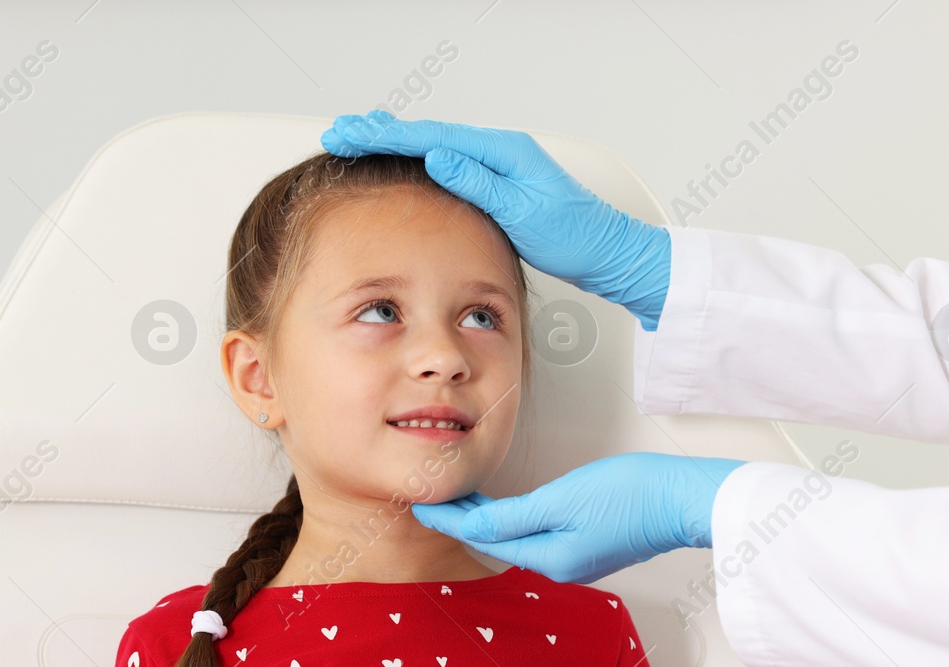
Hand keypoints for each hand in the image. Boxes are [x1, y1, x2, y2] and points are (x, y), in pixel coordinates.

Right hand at [321, 111, 671, 329]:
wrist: (608, 252)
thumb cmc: (576, 235)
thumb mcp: (522, 212)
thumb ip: (478, 183)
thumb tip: (438, 155)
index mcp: (502, 152)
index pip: (432, 137)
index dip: (387, 136)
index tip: (352, 134)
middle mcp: (499, 152)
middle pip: (428, 135)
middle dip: (381, 133)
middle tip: (340, 132)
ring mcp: (498, 168)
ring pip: (435, 146)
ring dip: (395, 143)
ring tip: (358, 138)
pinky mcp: (498, 185)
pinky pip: (448, 164)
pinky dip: (418, 159)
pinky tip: (404, 161)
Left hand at [411, 453, 746, 583]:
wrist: (684, 499)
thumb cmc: (632, 495)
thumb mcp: (562, 500)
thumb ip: (515, 516)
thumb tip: (475, 525)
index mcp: (548, 559)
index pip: (484, 538)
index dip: (450, 519)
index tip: (421, 504)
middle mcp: (560, 567)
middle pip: (498, 541)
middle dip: (464, 521)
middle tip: (434, 497)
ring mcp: (577, 559)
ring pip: (518, 538)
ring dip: (488, 520)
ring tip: (461, 500)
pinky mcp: (591, 545)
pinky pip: (539, 535)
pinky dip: (515, 520)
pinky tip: (507, 507)